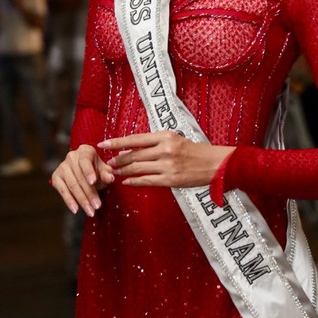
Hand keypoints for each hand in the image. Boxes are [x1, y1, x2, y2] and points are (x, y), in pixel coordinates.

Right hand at [50, 144, 114, 215]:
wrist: (85, 171)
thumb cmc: (97, 170)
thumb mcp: (104, 170)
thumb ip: (107, 173)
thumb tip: (110, 178)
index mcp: (84, 151)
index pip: (85, 161)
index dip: (89, 171)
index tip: (93, 182)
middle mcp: (71, 156)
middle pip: (79, 177)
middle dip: (89, 193)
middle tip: (97, 206)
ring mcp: (62, 166)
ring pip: (72, 185)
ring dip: (82, 200)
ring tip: (90, 211)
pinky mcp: (56, 177)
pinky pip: (62, 190)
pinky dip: (69, 201)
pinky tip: (75, 209)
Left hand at [98, 131, 233, 187]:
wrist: (214, 164)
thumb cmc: (194, 150)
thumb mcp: (174, 139)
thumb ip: (154, 143)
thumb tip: (129, 149)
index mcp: (165, 136)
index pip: (135, 138)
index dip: (117, 142)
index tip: (103, 144)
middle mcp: (164, 150)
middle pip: (133, 155)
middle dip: (118, 160)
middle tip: (108, 162)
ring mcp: (167, 166)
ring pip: (137, 168)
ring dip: (123, 171)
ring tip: (114, 172)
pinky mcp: (170, 180)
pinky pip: (147, 181)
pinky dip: (134, 181)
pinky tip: (127, 182)